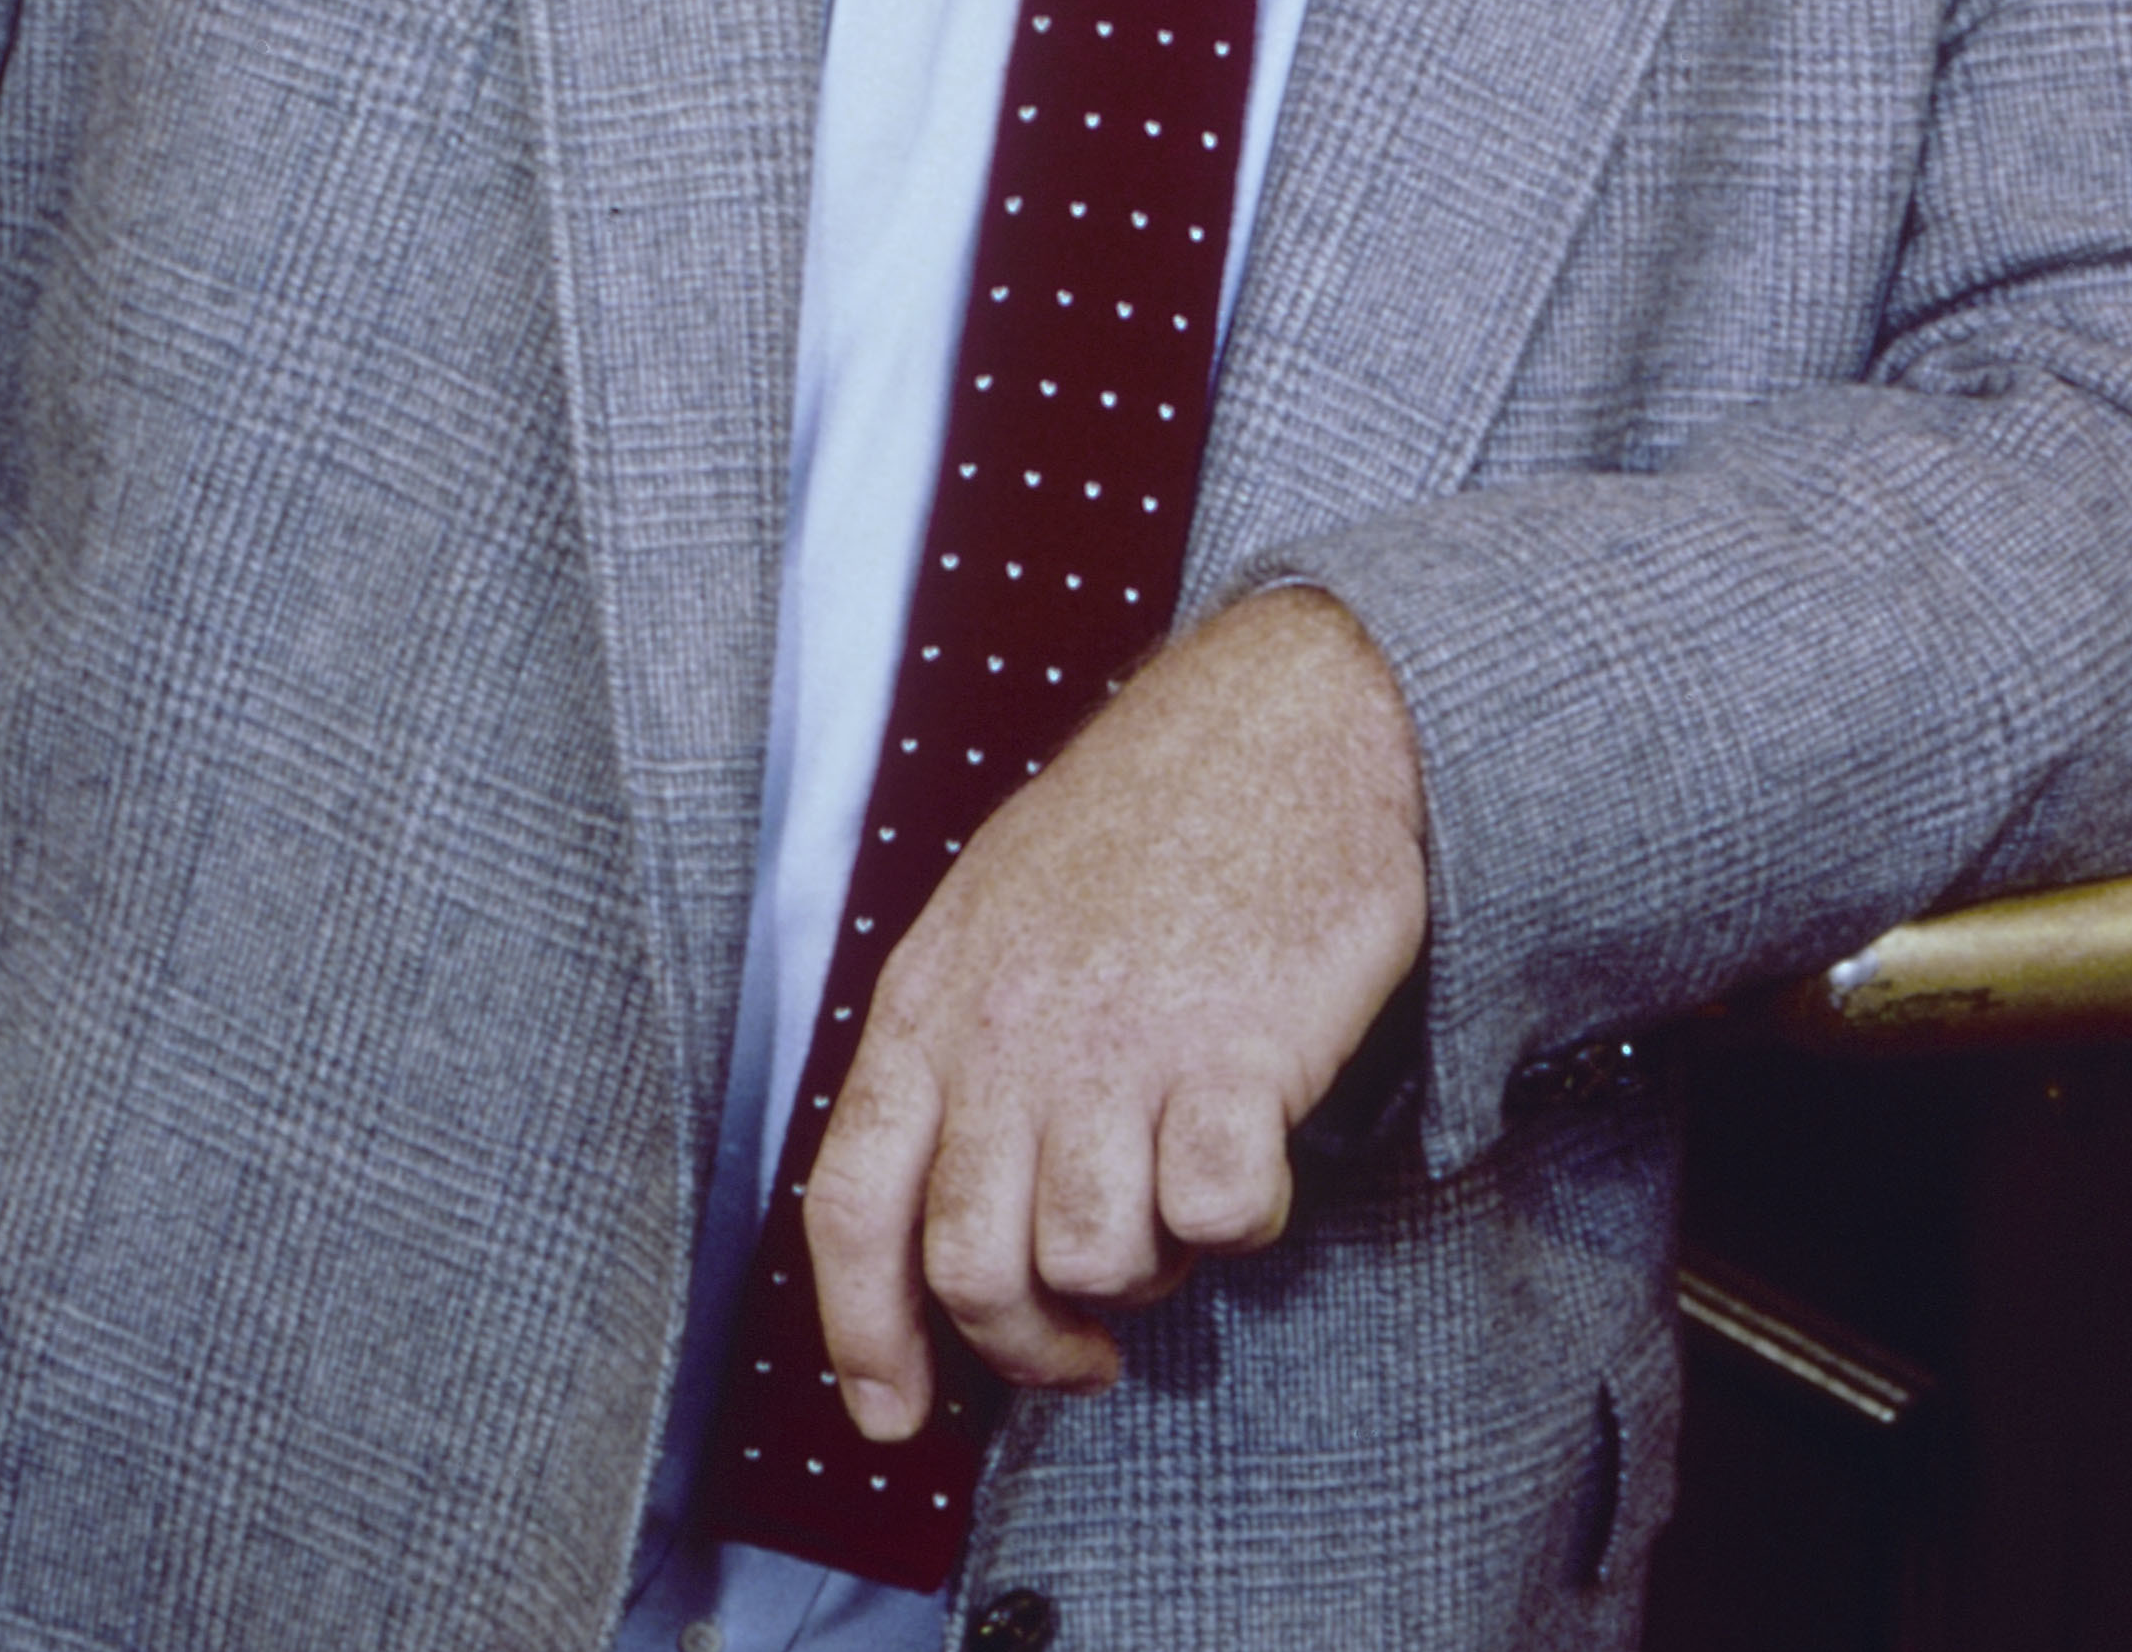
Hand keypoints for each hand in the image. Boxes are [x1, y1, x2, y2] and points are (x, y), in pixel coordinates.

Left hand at [804, 586, 1428, 1436]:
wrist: (1280, 716)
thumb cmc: (1144, 824)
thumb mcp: (999, 913)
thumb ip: (960, 1048)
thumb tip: (931, 1212)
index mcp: (933, 997)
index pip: (851, 1203)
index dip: (863, 1332)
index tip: (893, 1414)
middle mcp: (1009, 1030)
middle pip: (972, 1267)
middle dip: (1029, 1345)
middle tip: (1084, 1347)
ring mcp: (1119, 1043)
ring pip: (1092, 1261)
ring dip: (1143, 1275)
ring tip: (1173, 1212)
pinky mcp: (1234, 1053)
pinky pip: (1218, 1216)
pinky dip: (1241, 1221)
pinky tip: (1253, 1161)